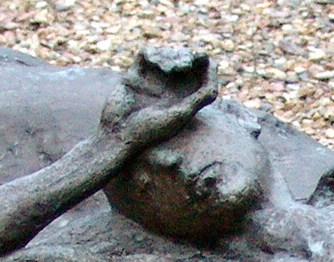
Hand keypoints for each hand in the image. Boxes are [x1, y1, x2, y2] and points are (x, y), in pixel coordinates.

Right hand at [101, 47, 219, 151]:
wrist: (118, 135)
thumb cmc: (151, 130)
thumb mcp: (181, 114)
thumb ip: (201, 96)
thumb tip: (215, 68)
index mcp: (184, 98)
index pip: (200, 74)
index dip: (203, 63)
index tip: (202, 58)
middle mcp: (169, 88)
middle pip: (184, 62)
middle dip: (186, 57)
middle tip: (186, 63)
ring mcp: (152, 80)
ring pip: (166, 56)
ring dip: (171, 56)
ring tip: (172, 67)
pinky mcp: (135, 74)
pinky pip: (147, 55)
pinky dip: (154, 54)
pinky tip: (157, 63)